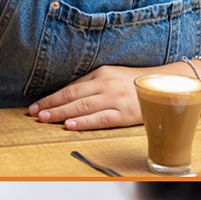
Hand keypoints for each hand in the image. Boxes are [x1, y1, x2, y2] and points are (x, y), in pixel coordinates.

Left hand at [29, 64, 149, 128]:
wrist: (166, 86)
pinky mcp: (125, 114)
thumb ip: (90, 85)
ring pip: (82, 107)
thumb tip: (64, 97)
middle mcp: (105, 85)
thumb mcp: (111, 77)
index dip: (51, 98)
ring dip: (60, 113)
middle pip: (72, 96)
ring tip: (44, 118)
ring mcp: (115, 99)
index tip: (35, 106)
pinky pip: (100, 119)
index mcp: (100, 74)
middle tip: (33, 113)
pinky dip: (84, 122)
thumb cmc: (134, 83)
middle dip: (50, 105)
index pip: (70, 88)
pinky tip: (69, 125)